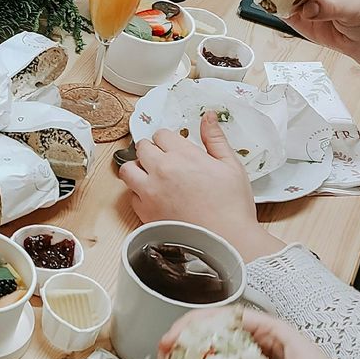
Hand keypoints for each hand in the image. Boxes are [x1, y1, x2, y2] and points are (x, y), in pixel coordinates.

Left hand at [118, 111, 280, 262]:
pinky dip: (138, 193)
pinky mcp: (143, 211)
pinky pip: (131, 195)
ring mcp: (149, 191)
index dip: (168, 140)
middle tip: (164, 161)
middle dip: (151, 150)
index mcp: (183, 155)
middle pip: (142, 147)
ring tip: (152, 176)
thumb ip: (215, 138)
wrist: (225, 242)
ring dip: (137, 168)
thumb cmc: (232, 206)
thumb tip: (208, 116)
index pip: (161, 134)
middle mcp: (161, 169)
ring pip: (128, 169)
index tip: (175, 148)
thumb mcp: (231, 165)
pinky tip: (154, 197)